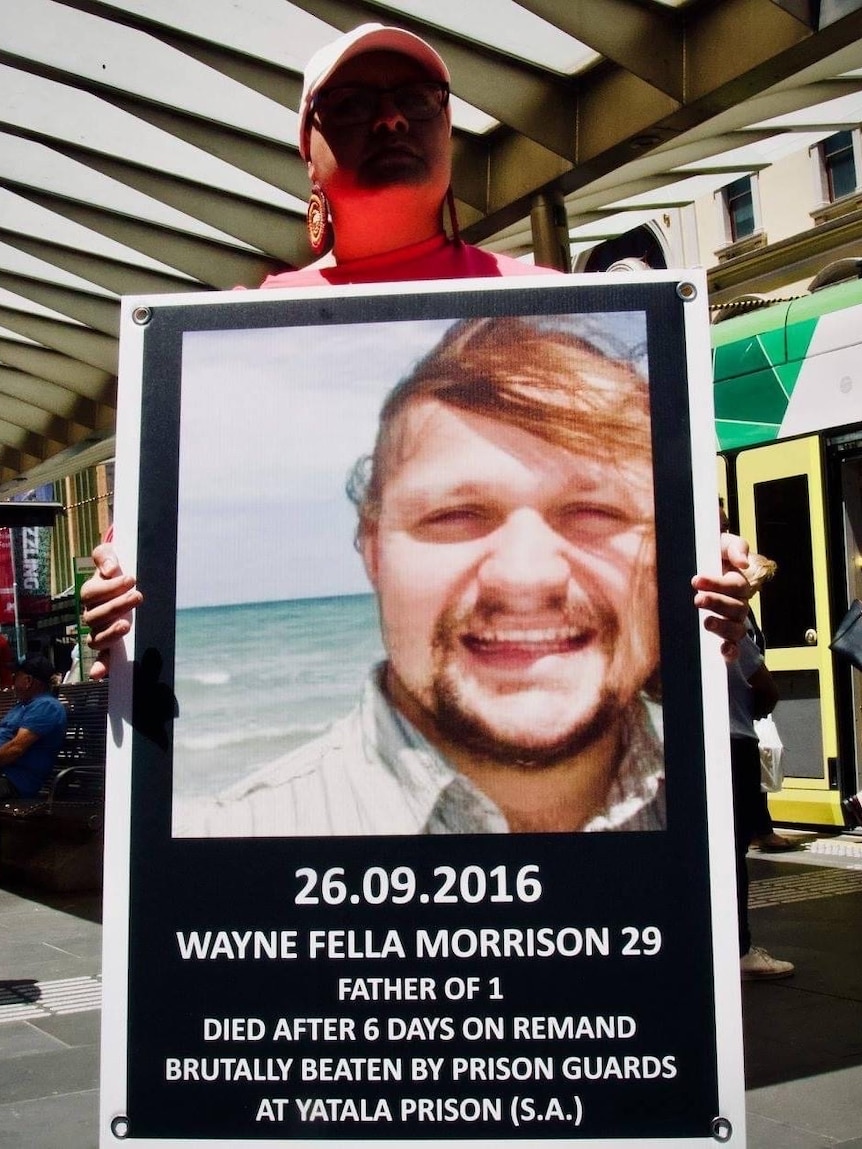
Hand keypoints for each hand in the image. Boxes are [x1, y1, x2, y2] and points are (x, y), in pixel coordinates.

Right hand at [81, 544, 142, 679]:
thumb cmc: (115, 568)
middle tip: (138, 596)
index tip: (131, 579)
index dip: (110, 588)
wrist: (123, 578)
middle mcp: (92, 615)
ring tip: (127, 625)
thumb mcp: (109, 555)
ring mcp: (101, 631)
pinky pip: (102, 657)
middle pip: (96, 616)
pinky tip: (98, 675)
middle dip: (117, 606)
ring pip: (96, 638)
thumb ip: (106, 556)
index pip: (92, 593)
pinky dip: (99, 666)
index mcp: (91, 594)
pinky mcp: (112, 643)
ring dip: (110, 633)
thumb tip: (111, 569)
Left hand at [691, 532, 750, 661]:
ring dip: (723, 626)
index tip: (696, 580)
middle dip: (717, 603)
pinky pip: (734, 648)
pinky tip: (724, 651)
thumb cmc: (708, 558)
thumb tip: (743, 563)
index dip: (718, 584)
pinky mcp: (723, 639)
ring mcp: (732, 623)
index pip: (735, 585)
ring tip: (706, 622)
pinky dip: (731, 651)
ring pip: (736, 629)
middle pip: (736, 607)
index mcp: (737, 584)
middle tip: (697, 599)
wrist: (689, 578)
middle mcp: (738, 605)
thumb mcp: (719, 546)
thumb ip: (734, 547)